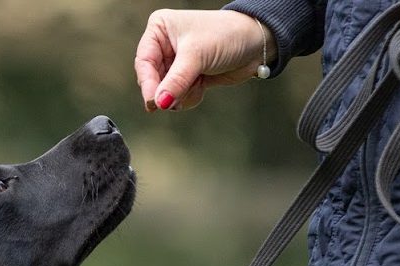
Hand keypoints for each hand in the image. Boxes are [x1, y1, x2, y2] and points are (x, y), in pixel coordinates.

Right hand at [135, 10, 273, 110]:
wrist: (256, 43)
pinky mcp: (190, 76)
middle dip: (167, 90)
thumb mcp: (197, 56)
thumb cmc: (226, 35)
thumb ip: (176, 81)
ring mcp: (177, 62)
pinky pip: (179, 95)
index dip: (147, 83)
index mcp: (160, 29)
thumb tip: (159, 102)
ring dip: (180, 94)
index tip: (154, 103)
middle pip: (153, 79)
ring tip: (197, 85)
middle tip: (175, 101)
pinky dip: (189, 96)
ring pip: (166, 90)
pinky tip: (202, 86)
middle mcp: (165, 44)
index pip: (144, 61)